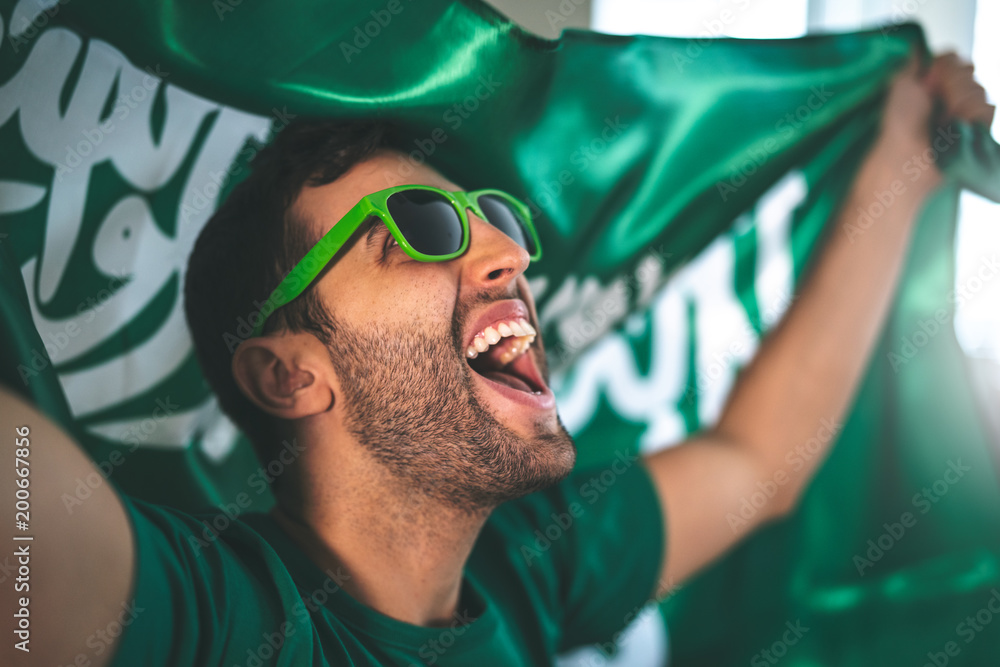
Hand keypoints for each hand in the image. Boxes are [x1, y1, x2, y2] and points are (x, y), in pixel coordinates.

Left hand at [879, 51, 993, 180]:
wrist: (905, 155)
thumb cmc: (899, 123)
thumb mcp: (900, 85)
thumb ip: (913, 63)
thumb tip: (918, 46)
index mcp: (934, 83)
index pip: (954, 58)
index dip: (944, 66)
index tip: (928, 80)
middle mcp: (952, 94)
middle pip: (968, 70)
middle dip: (949, 85)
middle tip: (932, 104)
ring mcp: (966, 111)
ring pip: (978, 89)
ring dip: (957, 102)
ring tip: (941, 120)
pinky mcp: (978, 128)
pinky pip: (987, 109)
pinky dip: (969, 116)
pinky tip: (954, 126)